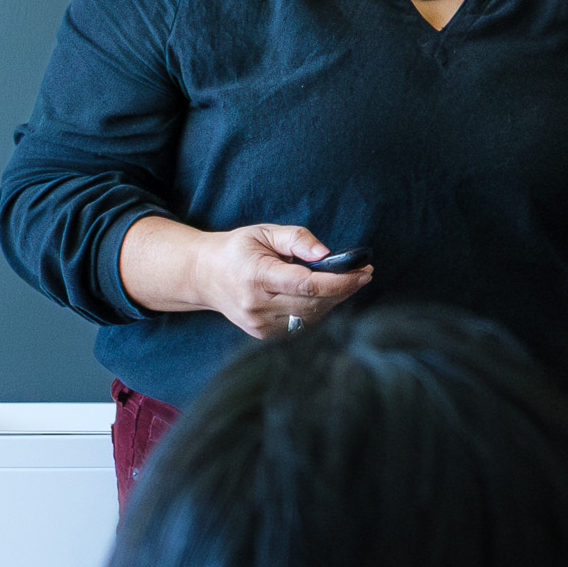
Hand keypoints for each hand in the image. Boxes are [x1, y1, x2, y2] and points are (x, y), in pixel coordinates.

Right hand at [124, 218, 374, 339]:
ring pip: (311, 316)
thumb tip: (327, 254)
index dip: (340, 281)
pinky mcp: (263, 334)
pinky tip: (321, 295)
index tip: (364, 271)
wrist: (203, 276)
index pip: (307, 285)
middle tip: (363, 273)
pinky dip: (317, 309)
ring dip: (333, 300)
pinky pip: (301, 324)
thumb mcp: (264, 232)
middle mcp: (257, 305)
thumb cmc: (237, 250)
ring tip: (344, 281)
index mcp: (256, 276)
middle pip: (314, 303)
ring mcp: (259, 324)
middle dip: (344, 289)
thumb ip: (297, 239)